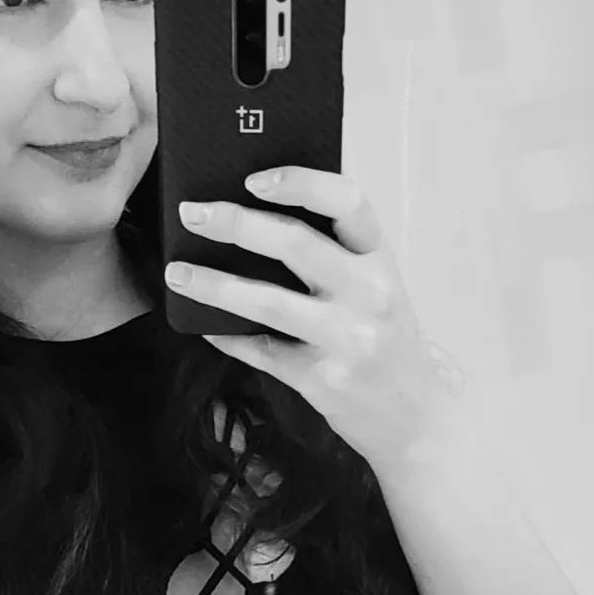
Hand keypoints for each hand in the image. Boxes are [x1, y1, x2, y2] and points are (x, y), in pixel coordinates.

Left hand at [164, 167, 461, 471]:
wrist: (416, 417)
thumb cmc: (384, 340)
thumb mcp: (376, 289)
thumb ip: (336, 255)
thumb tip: (256, 216)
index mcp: (382, 260)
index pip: (347, 202)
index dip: (299, 182)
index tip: (253, 178)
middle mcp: (370, 294)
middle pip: (294, 243)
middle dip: (234, 222)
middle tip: (191, 213)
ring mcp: (347, 339)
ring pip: (267, 302)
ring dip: (213, 284)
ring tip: (177, 272)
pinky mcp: (323, 380)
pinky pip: (261, 352)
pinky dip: (227, 336)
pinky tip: (204, 325)